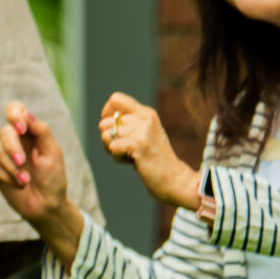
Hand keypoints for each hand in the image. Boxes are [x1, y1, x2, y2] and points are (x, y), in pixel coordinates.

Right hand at [0, 100, 85, 265]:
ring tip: (26, 181)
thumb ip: (41, 131)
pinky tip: (19, 185)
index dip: (14, 114)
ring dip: (13, 168)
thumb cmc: (53, 178)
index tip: (22, 129)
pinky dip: (8, 177)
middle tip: (23, 162)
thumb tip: (26, 114)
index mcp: (30, 132)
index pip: (15, 111)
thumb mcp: (53, 152)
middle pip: (5, 132)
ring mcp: (5, 156)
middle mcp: (16, 141)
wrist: (47, 206)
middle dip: (13, 148)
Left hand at [97, 91, 198, 211]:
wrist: (176, 179)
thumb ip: (130, 124)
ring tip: (129, 155)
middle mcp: (145, 118)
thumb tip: (103, 123)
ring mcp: (143, 131)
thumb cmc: (156, 159)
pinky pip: (112, 147)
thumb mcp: (146, 134)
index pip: (115, 99)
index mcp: (146, 112)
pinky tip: (131, 162)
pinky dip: (117, 158)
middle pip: (105, 121)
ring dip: (112, 149)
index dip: (107, 114)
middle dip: (108, 138)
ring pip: (106, 135)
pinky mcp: (140, 145)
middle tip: (124, 149)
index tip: (114, 129)